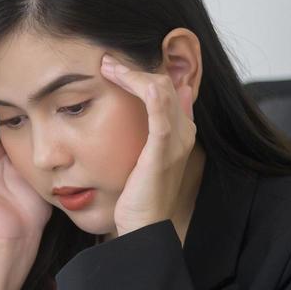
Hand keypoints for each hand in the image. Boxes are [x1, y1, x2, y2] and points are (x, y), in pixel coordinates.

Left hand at [99, 54, 197, 236]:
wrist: (144, 229)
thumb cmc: (137, 197)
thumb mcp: (140, 159)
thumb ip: (141, 136)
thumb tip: (131, 115)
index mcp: (179, 131)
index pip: (167, 86)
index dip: (141, 71)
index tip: (112, 66)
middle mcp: (184, 131)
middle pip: (165, 80)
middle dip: (134, 67)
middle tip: (106, 61)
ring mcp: (177, 139)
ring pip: (161, 87)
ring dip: (132, 72)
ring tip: (107, 65)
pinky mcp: (164, 149)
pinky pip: (159, 108)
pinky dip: (142, 87)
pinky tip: (122, 77)